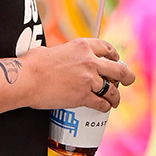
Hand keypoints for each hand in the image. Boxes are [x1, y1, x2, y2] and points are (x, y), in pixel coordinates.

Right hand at [19, 38, 134, 112]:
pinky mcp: (83, 96)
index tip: (117, 61)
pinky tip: (104, 109)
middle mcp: (90, 61)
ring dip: (115, 97)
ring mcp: (89, 80)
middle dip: (127, 77)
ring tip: (115, 101)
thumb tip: (59, 56)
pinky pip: (101, 103)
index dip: (116, 56)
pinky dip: (105, 107)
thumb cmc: (33, 64)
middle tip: (129, 81)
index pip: (108, 49)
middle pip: (119, 70)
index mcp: (83, 46)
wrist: (26, 79)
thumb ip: (64, 53)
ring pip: (112, 90)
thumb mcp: (53, 49)